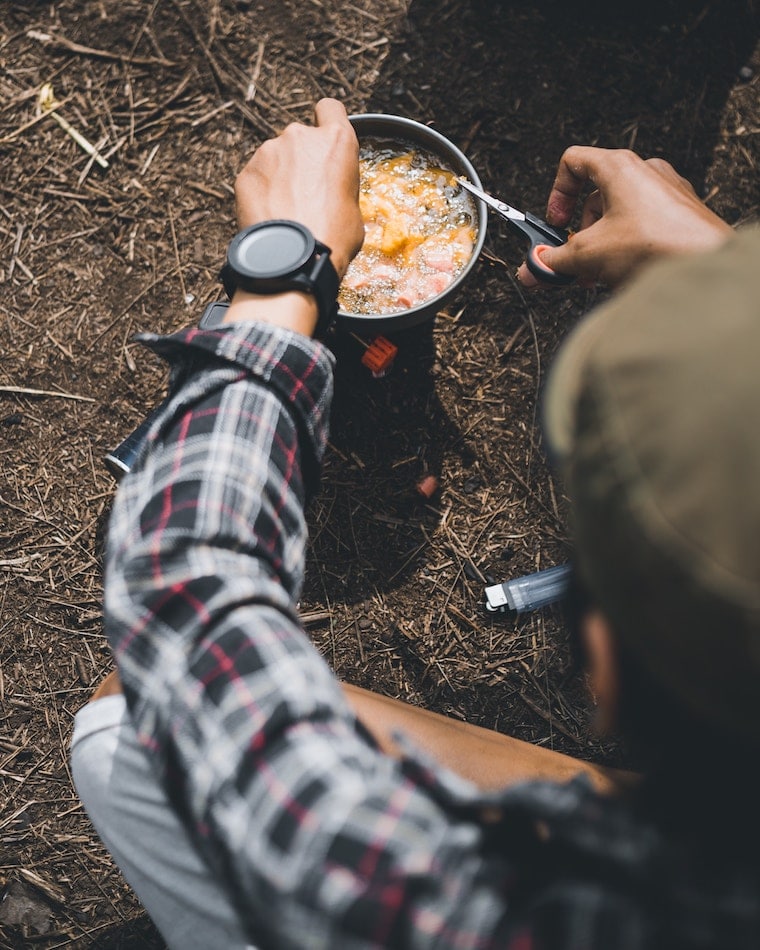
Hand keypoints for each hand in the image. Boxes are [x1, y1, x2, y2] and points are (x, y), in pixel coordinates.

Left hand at [233, 98, 363, 280]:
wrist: (294, 260)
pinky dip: (261, 193)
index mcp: (336, 141)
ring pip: (276, 158)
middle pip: (300, 139)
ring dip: (280, 178)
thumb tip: (331, 194)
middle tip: (306, 195)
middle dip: (301, 160)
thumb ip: (339, 186)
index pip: (330, 108)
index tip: (325, 141)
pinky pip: (257, 177)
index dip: (327, 122)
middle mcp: (300, 137)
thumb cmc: (332, 238)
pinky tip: (269, 217)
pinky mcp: (246, 171)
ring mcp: (269, 151)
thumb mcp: (354, 210)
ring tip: (286, 212)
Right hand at [516, 146, 732, 288]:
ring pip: (619, 215)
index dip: (557, 194)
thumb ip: (553, 260)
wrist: (704, 265)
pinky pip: (642, 226)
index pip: (573, 162)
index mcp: (619, 167)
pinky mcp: (680, 216)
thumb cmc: (658, 245)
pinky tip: (622, 274)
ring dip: (601, 245)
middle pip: (596, 196)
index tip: (555, 222)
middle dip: (580, 234)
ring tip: (598, 275)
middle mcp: (645, 173)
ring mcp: (666, 193)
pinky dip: (625, 248)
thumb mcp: (588, 254)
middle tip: (573, 259)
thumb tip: (533, 267)